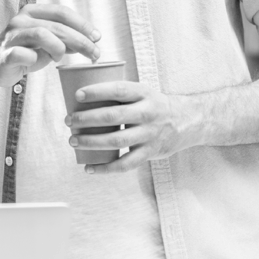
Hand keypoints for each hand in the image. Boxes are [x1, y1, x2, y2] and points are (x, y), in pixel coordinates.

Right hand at [0, 4, 100, 88]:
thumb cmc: (24, 51)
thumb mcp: (47, 42)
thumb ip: (65, 38)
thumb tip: (92, 40)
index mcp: (32, 12)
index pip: (62, 12)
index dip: (82, 24)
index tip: (97, 37)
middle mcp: (21, 20)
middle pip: (57, 25)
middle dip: (80, 40)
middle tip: (95, 54)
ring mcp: (11, 36)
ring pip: (42, 34)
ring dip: (59, 48)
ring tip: (60, 58)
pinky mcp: (5, 54)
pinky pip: (24, 55)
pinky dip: (35, 59)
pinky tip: (37, 62)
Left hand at [66, 80, 204, 173]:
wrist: (188, 121)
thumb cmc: (155, 105)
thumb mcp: (143, 92)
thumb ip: (120, 95)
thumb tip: (82, 97)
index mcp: (144, 93)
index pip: (118, 90)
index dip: (97, 92)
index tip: (77, 95)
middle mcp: (148, 113)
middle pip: (113, 116)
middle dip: (87, 119)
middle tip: (70, 120)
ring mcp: (149, 134)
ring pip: (116, 141)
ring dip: (91, 142)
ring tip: (74, 141)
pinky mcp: (150, 153)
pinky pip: (125, 164)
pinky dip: (105, 169)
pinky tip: (89, 169)